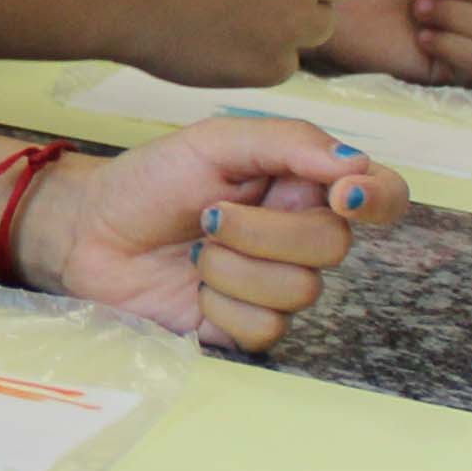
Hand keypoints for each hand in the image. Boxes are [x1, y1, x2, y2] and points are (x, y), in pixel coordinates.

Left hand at [18, 120, 395, 352]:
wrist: (90, 230)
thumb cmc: (151, 179)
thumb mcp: (215, 142)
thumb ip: (289, 143)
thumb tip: (356, 164)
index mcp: (303, 184)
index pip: (381, 195)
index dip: (378, 199)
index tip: (342, 196)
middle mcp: (300, 236)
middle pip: (333, 246)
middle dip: (264, 231)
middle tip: (211, 215)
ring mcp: (275, 285)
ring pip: (299, 291)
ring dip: (232, 266)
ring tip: (196, 249)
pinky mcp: (245, 326)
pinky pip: (266, 328)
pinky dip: (221, 304)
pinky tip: (194, 286)